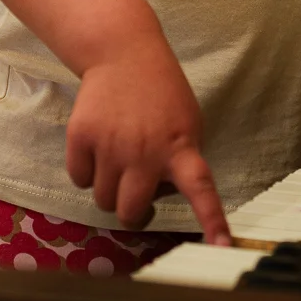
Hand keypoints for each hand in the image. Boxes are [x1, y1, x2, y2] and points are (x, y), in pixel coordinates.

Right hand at [65, 43, 231, 245]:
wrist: (123, 54)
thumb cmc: (161, 94)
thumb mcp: (187, 123)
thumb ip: (181, 161)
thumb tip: (162, 197)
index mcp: (181, 148)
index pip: (202, 190)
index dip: (212, 220)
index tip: (221, 245)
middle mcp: (145, 152)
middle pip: (130, 213)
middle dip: (133, 211)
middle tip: (137, 197)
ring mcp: (111, 145)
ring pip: (103, 200)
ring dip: (110, 190)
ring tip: (119, 162)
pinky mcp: (81, 137)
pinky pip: (79, 179)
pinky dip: (87, 172)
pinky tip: (98, 148)